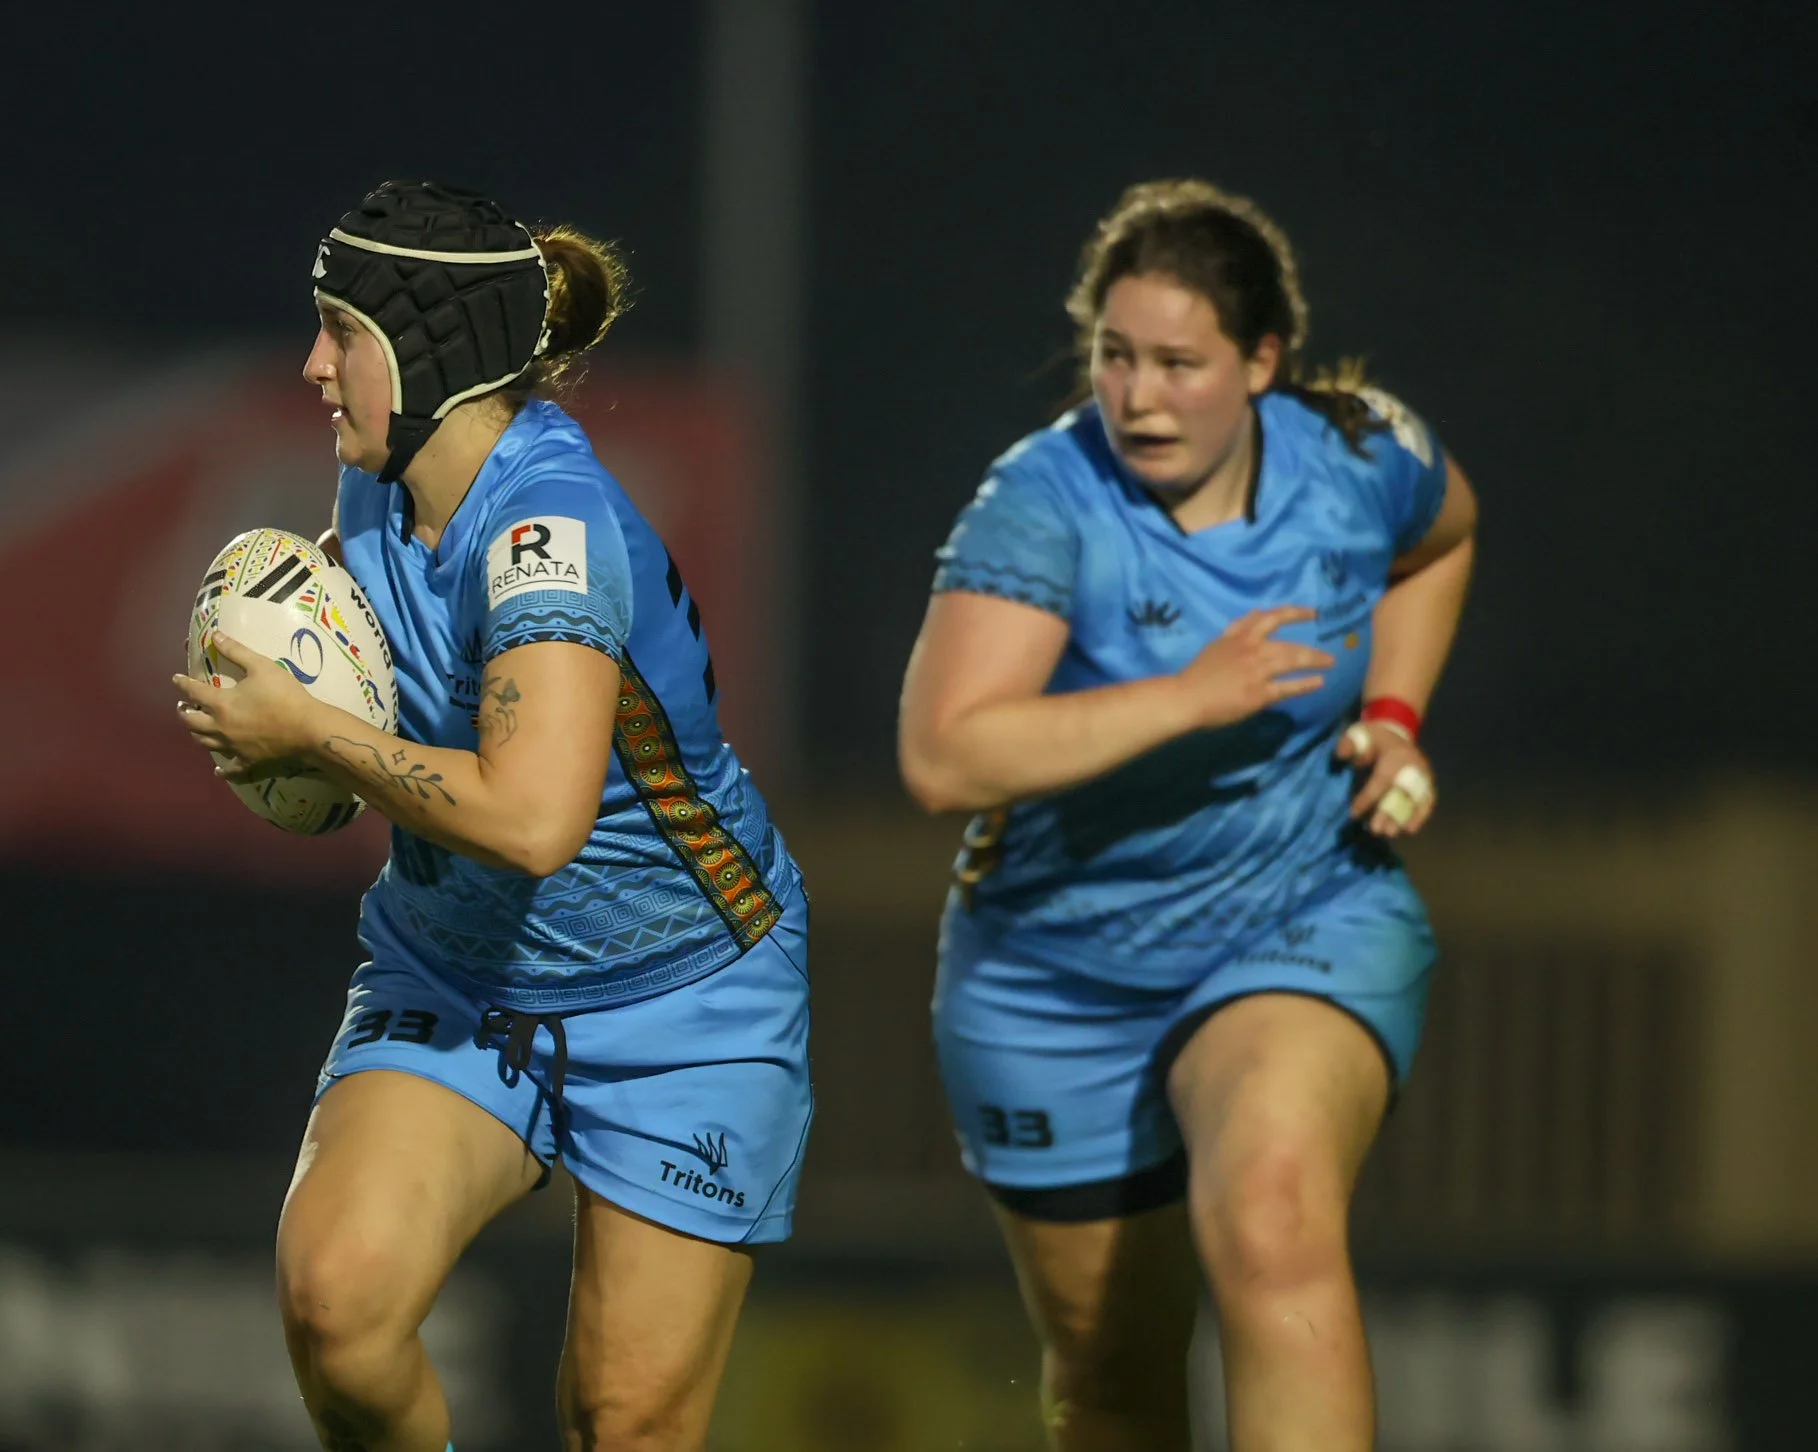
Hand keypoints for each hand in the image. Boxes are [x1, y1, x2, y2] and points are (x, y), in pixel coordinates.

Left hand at [173, 632, 323, 781]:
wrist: (307, 728)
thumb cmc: (285, 695)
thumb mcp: (262, 666)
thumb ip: (237, 651)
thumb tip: (215, 636)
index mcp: (221, 704)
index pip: (193, 692)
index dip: (182, 683)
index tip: (176, 679)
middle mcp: (220, 728)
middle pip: (191, 722)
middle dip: (183, 712)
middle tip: (182, 706)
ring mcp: (233, 747)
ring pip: (205, 743)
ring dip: (196, 734)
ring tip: (195, 728)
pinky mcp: (248, 761)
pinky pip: (231, 769)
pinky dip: (223, 770)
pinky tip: (218, 771)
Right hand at [1175, 607, 1333, 729]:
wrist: (1187, 697)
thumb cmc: (1198, 674)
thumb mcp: (1218, 644)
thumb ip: (1238, 630)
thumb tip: (1256, 614)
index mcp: (1240, 637)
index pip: (1270, 618)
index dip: (1294, 613)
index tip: (1312, 613)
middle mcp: (1251, 649)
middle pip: (1289, 643)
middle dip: (1312, 648)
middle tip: (1329, 652)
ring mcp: (1257, 671)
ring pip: (1293, 660)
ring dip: (1315, 661)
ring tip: (1330, 663)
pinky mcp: (1259, 693)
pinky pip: (1287, 687)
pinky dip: (1305, 684)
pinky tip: (1319, 683)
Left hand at [1335, 720, 1435, 837]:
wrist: (1397, 734)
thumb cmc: (1373, 738)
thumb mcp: (1358, 734)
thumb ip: (1348, 744)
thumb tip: (1340, 756)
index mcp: (1395, 755)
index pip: (1381, 780)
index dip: (1368, 798)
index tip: (1354, 813)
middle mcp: (1414, 766)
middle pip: (1402, 793)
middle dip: (1388, 813)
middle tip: (1376, 830)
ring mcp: (1424, 774)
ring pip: (1416, 800)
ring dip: (1404, 818)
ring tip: (1389, 833)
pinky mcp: (1429, 782)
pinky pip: (1428, 800)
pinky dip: (1421, 815)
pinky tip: (1410, 829)